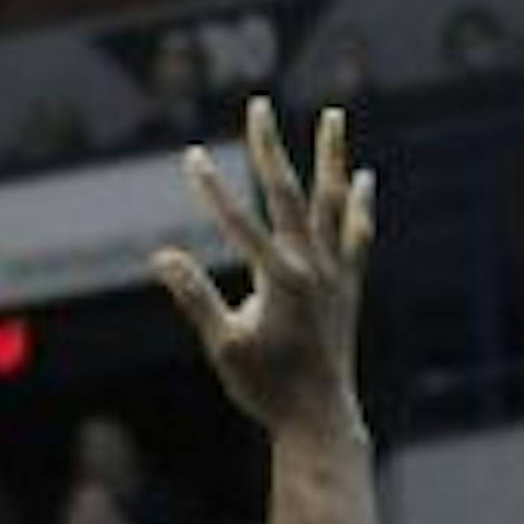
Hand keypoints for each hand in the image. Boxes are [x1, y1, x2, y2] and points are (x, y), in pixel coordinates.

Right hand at [152, 97, 371, 437]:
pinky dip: (359, 205)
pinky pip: (358, 234)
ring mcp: (335, 273)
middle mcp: (313, 266)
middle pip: (289, 193)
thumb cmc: (267, 389)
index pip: (239, 222)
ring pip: (334, 202)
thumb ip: (194, 297)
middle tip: (259, 106)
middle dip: (270, 148)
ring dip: (332, 157)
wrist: (319, 418)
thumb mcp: (223, 346)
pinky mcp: (349, 285)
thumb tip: (161, 257)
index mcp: (280, 279)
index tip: (190, 156)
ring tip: (334, 116)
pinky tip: (362, 179)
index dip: (211, 189)